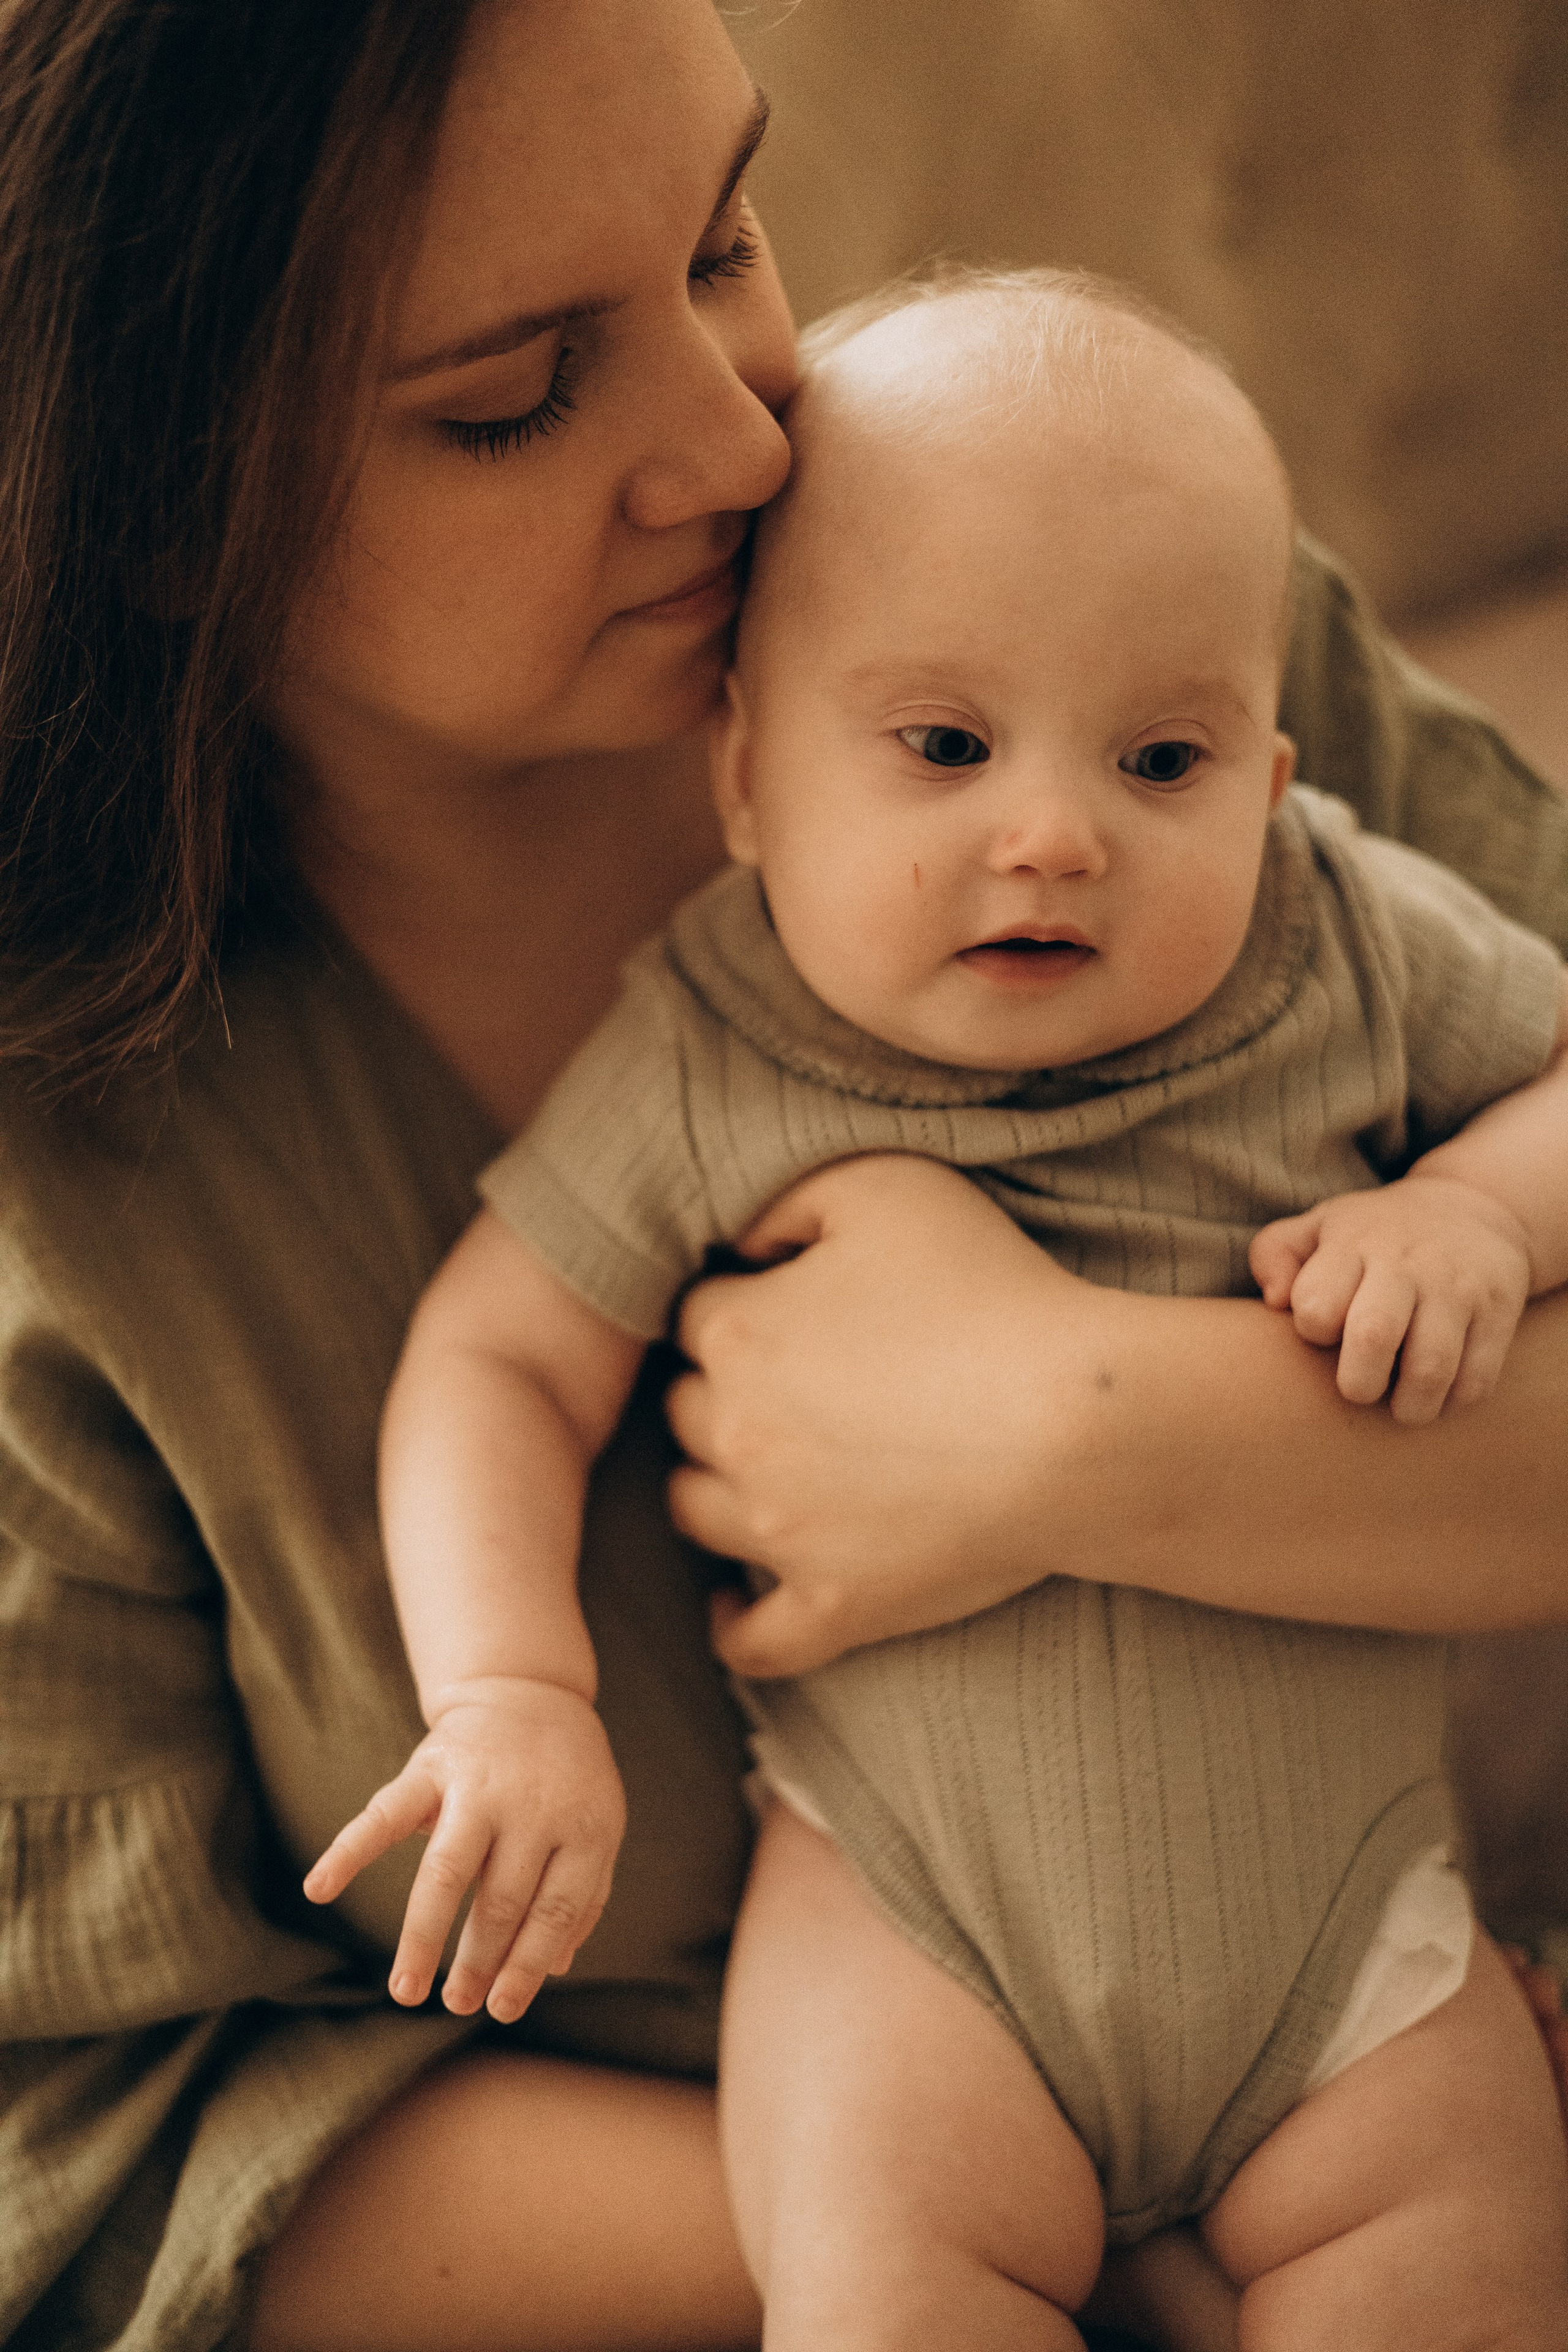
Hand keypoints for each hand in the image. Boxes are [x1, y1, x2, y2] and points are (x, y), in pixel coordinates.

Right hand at [304, 1678, 625, 2023]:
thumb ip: (582, 1895)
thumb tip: (555, 1967)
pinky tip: (319, 1887)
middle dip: (477, 1961)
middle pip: (502, 1899)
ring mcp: (479, 1783)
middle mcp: (531, 1806)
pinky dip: (349, 1850)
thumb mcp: (594, 1828)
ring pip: (447, 1871)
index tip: (501, 2010)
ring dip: (424, 1936)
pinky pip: (387, 1813)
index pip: (555, 1911)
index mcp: (582, 1826)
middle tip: (455, 2006)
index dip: (527, 1966)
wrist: (530, 1692)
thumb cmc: (566, 1779)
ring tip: (405, 1991)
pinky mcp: (432, 1765)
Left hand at [666, 1154, 1097, 1677]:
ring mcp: (781, 1532)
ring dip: (718, 1484)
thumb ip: (786, 1198)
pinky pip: (753, 1641)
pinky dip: (734, 1626)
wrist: (1081, 1421)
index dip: (746, 1300)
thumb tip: (738, 1241)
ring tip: (766, 1470)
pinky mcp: (837, 1606)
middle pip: (687, 1409)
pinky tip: (731, 1607)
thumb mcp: (883, 1184)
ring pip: (697, 1508)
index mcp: (737, 1333)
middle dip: (726, 1389)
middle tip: (797, 1379)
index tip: (795, 1302)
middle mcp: (736, 1436)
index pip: (698, 1313)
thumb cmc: (992, 1289)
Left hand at [1248, 1175, 1531, 1426]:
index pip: (1317, 1304)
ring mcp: (1456, 1288)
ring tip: (1402, 1407)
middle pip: (1373, 1335)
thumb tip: (1274, 1301)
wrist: (1474, 1206)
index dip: (1314, 1331)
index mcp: (1353, 1244)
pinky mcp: (1498, 1310)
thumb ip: (1274, 1253)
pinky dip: (1454, 1402)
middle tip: (1359, 1389)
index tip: (1326, 1333)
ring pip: (1431, 1367)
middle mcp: (1406, 1263)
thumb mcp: (1318, 1225)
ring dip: (1410, 1406)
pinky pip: (1477, 1377)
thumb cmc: (1374, 1233)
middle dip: (1358, 1383)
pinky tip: (1439, 1396)